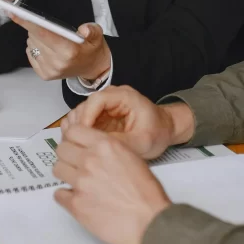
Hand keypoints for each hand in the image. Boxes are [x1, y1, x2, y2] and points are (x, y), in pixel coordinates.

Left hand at [12, 17, 110, 81]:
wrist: (92, 67)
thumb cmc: (91, 48)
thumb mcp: (96, 35)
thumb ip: (91, 29)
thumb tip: (84, 30)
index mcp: (69, 51)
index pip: (43, 33)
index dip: (27, 22)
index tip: (15, 13)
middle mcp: (57, 62)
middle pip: (34, 37)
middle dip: (37, 27)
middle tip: (50, 28)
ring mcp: (49, 70)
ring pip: (31, 44)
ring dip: (36, 38)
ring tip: (52, 39)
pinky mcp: (44, 75)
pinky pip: (30, 53)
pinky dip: (35, 47)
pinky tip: (48, 47)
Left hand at [53, 124, 171, 243]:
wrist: (149, 221)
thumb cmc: (146, 193)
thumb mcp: (132, 157)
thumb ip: (109, 149)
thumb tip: (94, 150)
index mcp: (105, 145)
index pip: (73, 130)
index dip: (74, 138)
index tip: (76, 145)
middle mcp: (90, 160)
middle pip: (62, 149)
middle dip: (68, 155)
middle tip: (75, 165)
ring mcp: (81, 182)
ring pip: (57, 169)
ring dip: (66, 174)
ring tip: (78, 182)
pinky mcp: (76, 204)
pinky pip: (58, 194)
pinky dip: (66, 196)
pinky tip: (78, 199)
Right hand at [60, 86, 193, 159]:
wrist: (165, 129)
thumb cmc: (158, 131)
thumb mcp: (144, 141)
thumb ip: (122, 143)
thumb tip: (99, 147)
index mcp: (124, 96)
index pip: (97, 100)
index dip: (87, 117)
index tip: (84, 134)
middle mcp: (112, 97)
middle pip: (85, 105)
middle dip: (79, 125)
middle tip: (78, 144)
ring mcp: (105, 106)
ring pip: (81, 113)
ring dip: (77, 129)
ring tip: (80, 146)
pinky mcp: (101, 116)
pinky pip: (84, 121)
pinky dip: (80, 132)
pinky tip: (83, 145)